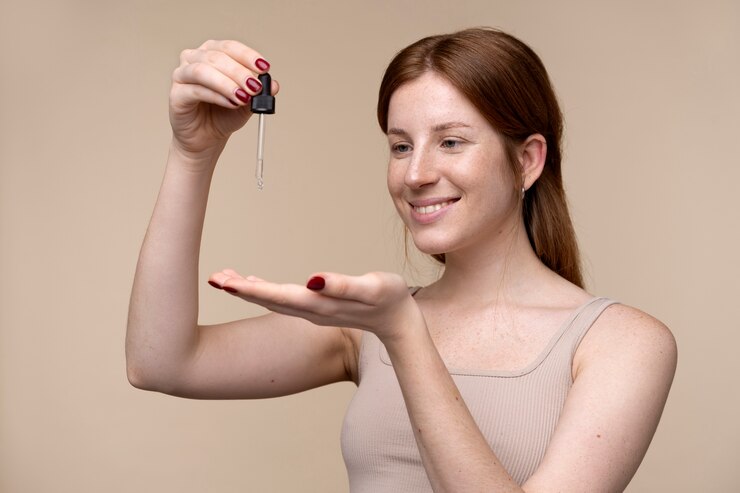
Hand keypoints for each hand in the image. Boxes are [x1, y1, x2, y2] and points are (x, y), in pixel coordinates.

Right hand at [169, 40, 278, 162]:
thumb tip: (273, 84)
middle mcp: (194, 59)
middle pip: (217, 56)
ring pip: (203, 70)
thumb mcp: (247, 102)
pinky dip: (217, 96)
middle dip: (239, 72)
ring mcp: (182, 75)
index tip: (264, 67)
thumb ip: (259, 92)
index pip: (230, 47)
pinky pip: (196, 90)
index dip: (247, 55)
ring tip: (243, 97)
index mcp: (212, 53)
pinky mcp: (176, 94)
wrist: (206, 138)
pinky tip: (231, 103)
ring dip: (227, 83)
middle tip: (255, 87)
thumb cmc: (222, 115)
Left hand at [208, 269, 424, 343]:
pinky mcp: (315, 308)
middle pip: (267, 300)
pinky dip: (262, 291)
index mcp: (319, 305)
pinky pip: (281, 300)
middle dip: (239, 290)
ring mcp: (311, 312)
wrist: (399, 323)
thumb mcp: (372, 288)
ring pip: (271, 300)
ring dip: (246, 290)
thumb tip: (313, 280)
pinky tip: (253, 283)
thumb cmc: (390, 299)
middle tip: (214, 277)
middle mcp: (310, 310)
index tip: (223, 283)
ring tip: (222, 278)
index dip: (249, 290)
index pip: (277, 296)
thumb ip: (342, 285)